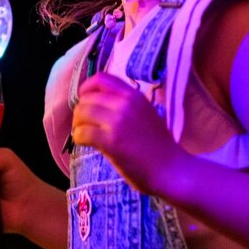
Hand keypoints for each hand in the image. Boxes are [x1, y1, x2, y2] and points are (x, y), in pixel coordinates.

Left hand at [70, 72, 186, 195]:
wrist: (171, 170)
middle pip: (87, 98)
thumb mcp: (145, 114)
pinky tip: (86, 144)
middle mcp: (126, 104)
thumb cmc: (157, 146)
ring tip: (84, 135)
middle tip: (84, 125)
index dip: (86, 88)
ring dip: (78, 125)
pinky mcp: (112, 142)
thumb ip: (124, 104)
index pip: (101, 79)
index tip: (84, 101)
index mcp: (134, 96)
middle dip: (80, 112)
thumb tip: (94, 101)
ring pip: (81, 114)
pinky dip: (78, 138)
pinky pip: (82, 133)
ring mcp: (118, 122)